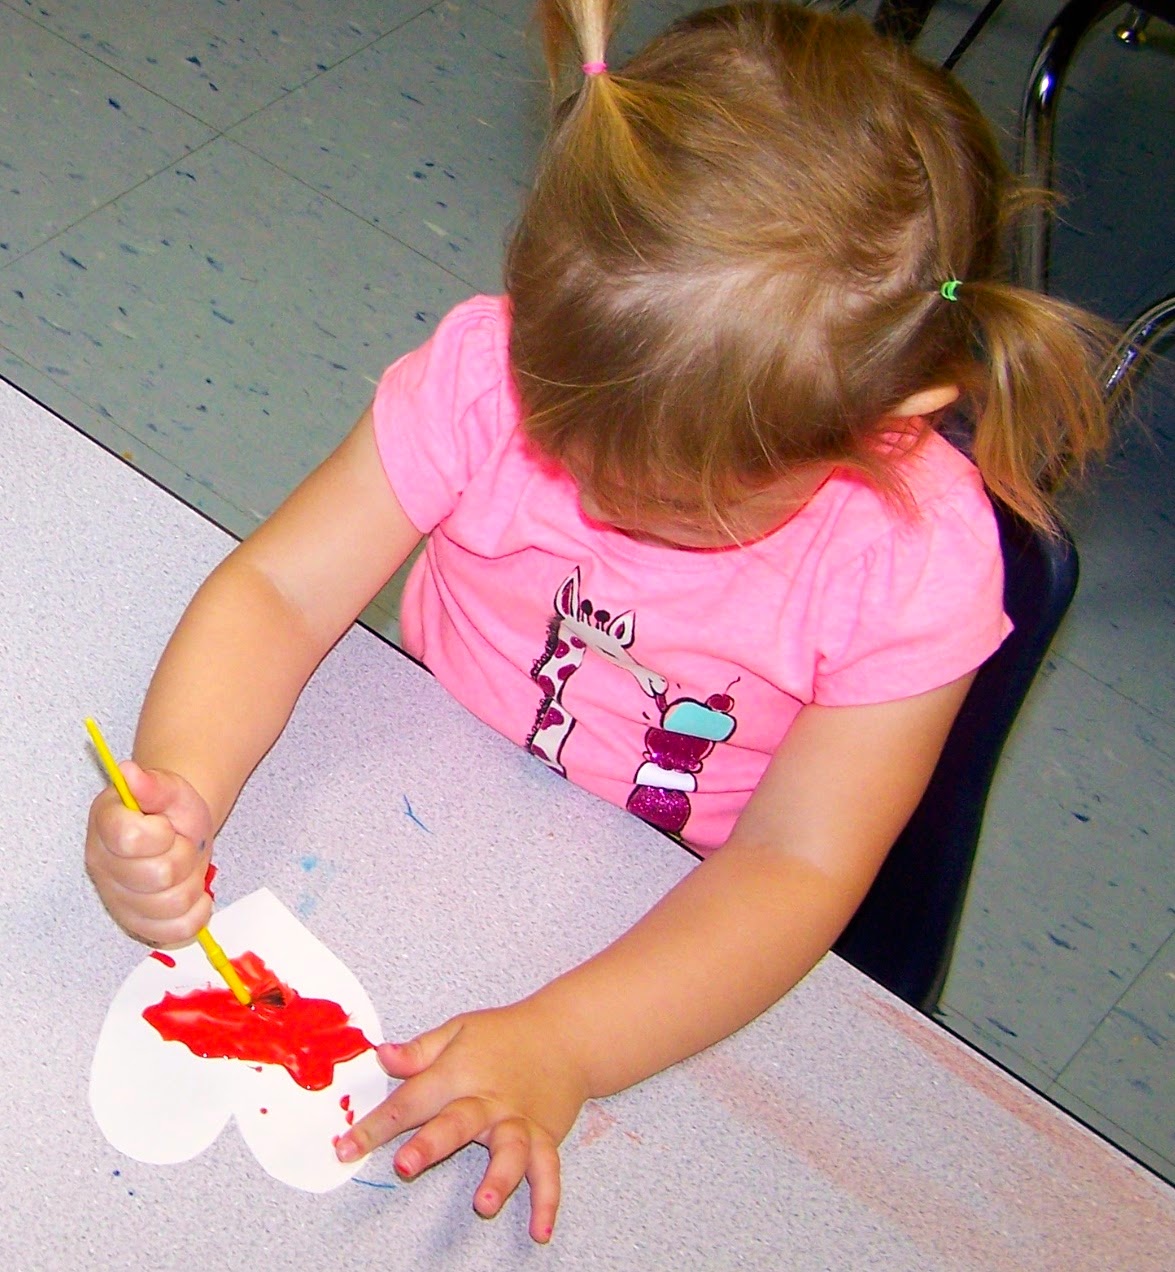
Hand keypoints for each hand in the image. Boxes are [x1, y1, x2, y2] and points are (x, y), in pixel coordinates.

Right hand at [85, 762, 213, 944]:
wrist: (177, 830)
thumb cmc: (170, 810)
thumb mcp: (170, 789)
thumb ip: (153, 783)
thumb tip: (128, 770)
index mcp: (106, 825)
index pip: (133, 840)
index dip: (162, 833)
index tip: (166, 826)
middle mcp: (103, 865)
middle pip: (159, 875)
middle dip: (184, 856)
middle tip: (180, 845)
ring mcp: (117, 899)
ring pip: (171, 905)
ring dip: (192, 883)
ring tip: (185, 867)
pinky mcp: (137, 923)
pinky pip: (175, 931)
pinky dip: (196, 913)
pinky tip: (194, 894)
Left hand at [335, 1001, 588, 1242]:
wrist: (567, 1033)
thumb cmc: (506, 1033)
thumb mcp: (459, 1031)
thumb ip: (420, 1050)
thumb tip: (380, 1055)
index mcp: (458, 1073)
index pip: (410, 1100)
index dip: (376, 1126)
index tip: (344, 1149)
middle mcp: (487, 1099)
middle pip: (457, 1123)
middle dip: (432, 1145)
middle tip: (406, 1166)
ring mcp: (518, 1120)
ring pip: (510, 1149)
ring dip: (499, 1176)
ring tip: (485, 1203)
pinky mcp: (545, 1136)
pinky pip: (548, 1171)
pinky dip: (547, 1200)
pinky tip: (540, 1231)